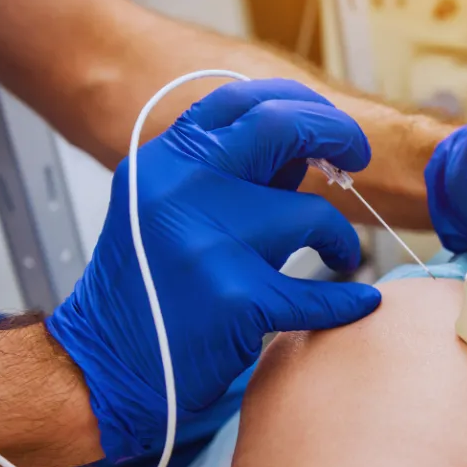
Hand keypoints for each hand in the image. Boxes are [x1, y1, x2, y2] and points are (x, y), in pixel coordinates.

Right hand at [47, 80, 381, 460]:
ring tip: (341, 253)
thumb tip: (309, 147)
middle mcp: (179, 188)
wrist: (108, 366)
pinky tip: (358, 301)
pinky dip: (347, 301)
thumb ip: (239, 174)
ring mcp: (206, 241)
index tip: (334, 128)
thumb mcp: (180, 209)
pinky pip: (316, 293)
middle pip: (280, 126)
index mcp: (165, 160)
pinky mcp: (234, 298)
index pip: (241, 100)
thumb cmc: (153, 286)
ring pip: (311, 213)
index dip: (301, 103)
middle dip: (337, 133)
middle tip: (358, 157)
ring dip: (340, 236)